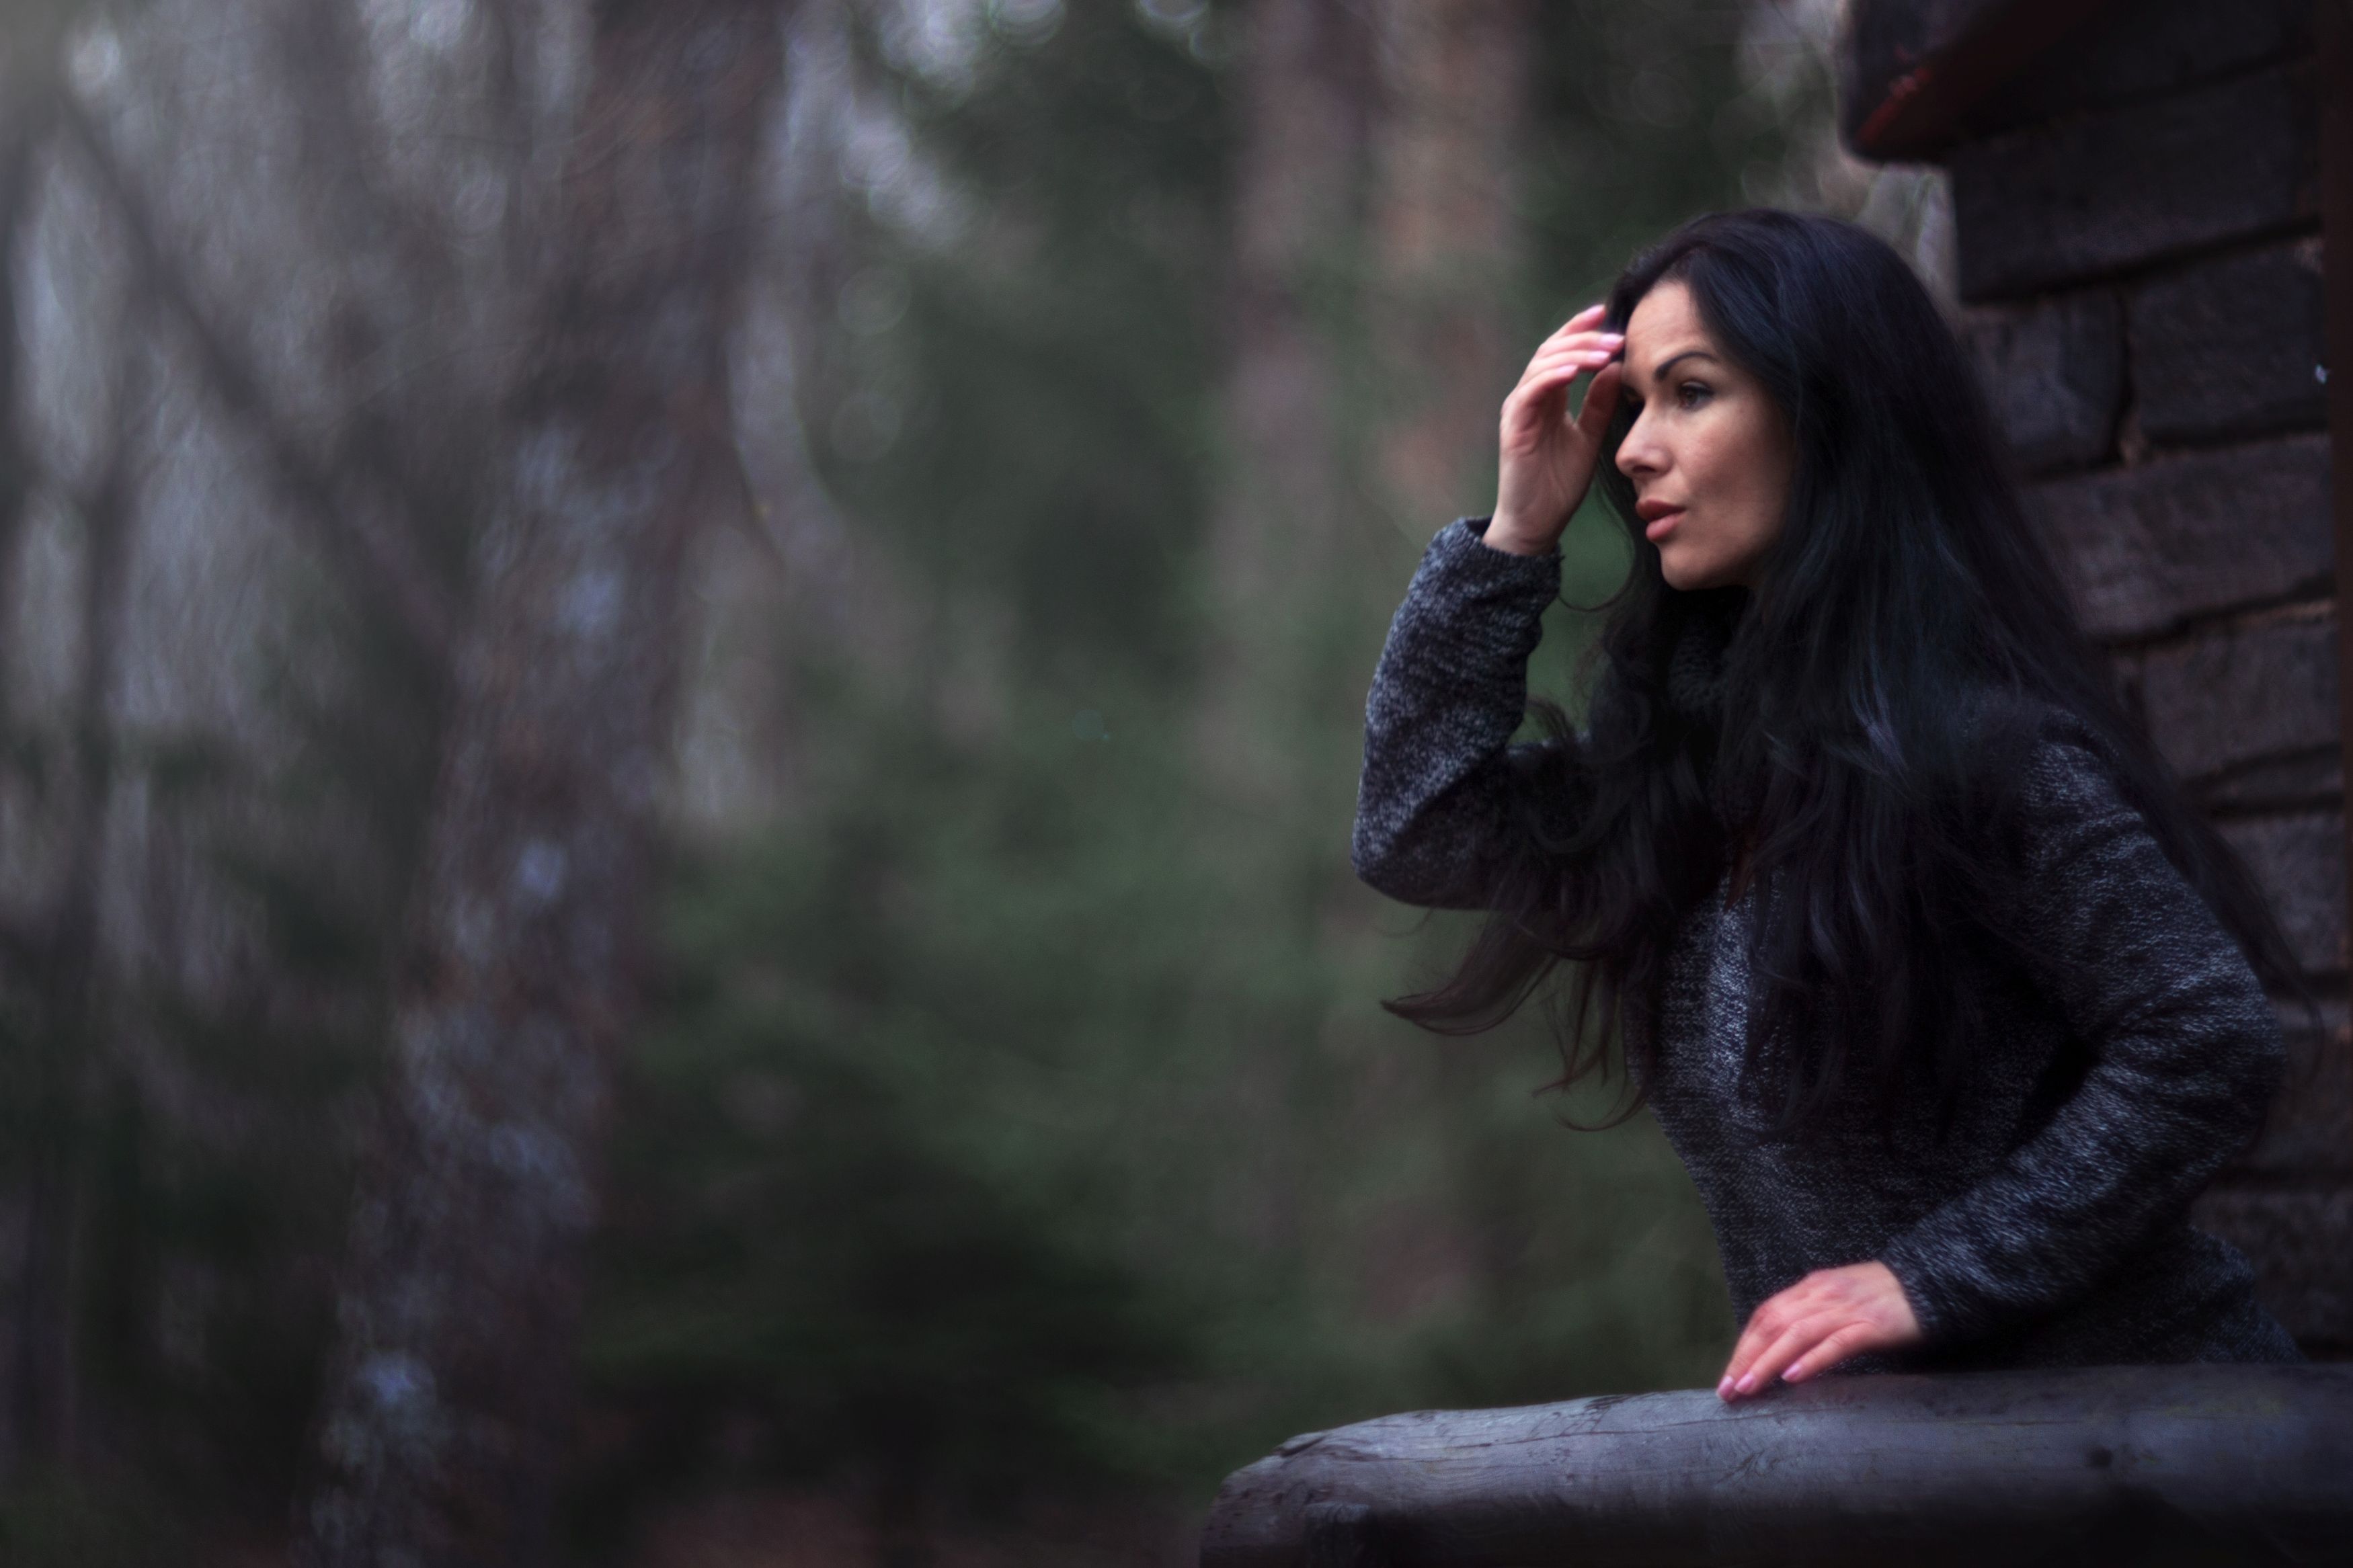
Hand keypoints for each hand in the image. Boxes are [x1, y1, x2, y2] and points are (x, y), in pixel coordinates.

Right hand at [1487, 304, 1624, 554]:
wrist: (1536, 523)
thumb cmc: (1559, 485)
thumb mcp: (1589, 437)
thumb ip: (1599, 403)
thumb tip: (1616, 367)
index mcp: (1547, 399)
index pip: (1561, 352)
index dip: (1580, 330)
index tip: (1607, 314)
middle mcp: (1529, 399)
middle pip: (1551, 351)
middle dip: (1584, 339)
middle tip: (1616, 336)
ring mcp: (1519, 411)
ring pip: (1541, 366)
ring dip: (1574, 354)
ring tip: (1604, 353)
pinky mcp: (1513, 428)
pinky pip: (1530, 392)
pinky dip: (1551, 377)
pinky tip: (1574, 372)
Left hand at [1717, 1261, 1921, 1401]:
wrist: (1931, 1280)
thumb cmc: (1883, 1296)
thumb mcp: (1838, 1298)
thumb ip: (1811, 1316)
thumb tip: (1781, 1349)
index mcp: (1811, 1287)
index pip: (1765, 1315)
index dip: (1744, 1346)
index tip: (1729, 1376)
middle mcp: (1822, 1294)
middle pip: (1773, 1324)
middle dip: (1746, 1358)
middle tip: (1729, 1390)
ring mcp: (1847, 1309)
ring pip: (1796, 1334)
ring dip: (1768, 1362)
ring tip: (1750, 1387)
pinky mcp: (1872, 1325)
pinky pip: (1836, 1342)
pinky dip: (1812, 1359)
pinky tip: (1794, 1377)